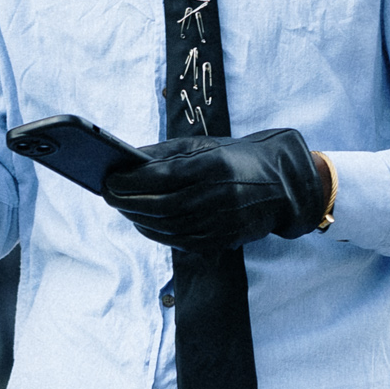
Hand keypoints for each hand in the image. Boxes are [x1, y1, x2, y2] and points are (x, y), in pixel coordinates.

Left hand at [104, 130, 325, 252]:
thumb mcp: (204, 146)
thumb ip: (164, 153)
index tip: (108, 179)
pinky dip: (156, 234)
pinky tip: (144, 223)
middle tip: (108, 194)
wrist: (281, 184)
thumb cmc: (235, 160)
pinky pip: (180, 242)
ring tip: (122, 207)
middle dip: (127, 202)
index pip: (162, 176)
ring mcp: (221, 222)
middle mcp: (218, 196)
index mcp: (213, 166)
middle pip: (161, 205)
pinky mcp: (222, 240)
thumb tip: (124, 160)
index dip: (130, 181)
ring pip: (167, 227)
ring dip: (138, 219)